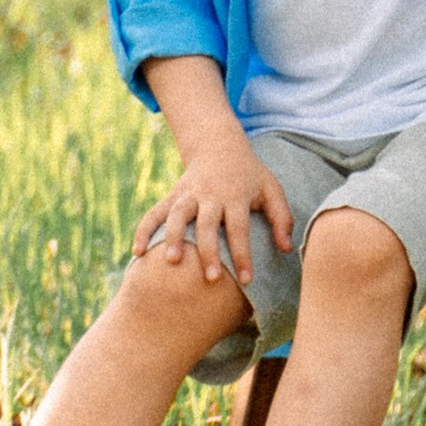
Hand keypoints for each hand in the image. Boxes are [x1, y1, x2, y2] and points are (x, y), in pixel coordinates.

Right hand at [133, 132, 292, 285]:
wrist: (219, 145)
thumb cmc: (250, 175)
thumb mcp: (271, 189)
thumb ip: (282, 218)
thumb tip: (287, 249)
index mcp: (236, 195)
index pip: (240, 228)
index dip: (243, 254)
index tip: (247, 280)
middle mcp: (210, 195)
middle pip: (208, 224)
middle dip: (209, 251)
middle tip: (211, 278)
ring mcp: (188, 194)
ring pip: (178, 215)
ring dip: (174, 237)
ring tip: (172, 261)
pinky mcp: (172, 195)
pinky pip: (154, 212)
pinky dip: (144, 230)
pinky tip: (137, 252)